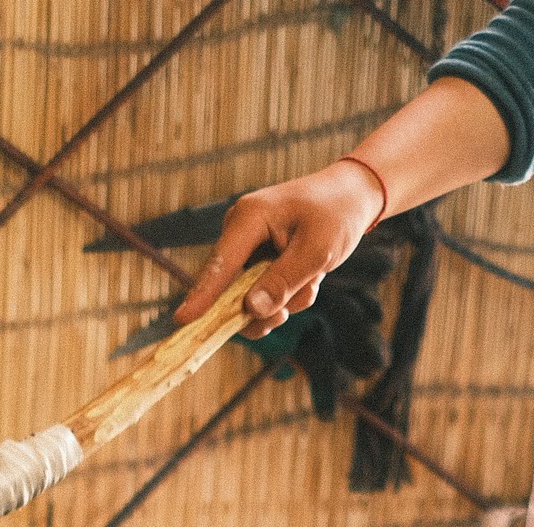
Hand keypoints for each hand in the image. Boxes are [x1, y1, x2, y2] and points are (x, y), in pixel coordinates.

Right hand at [173, 161, 386, 338]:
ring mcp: (247, 249)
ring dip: (286, 300)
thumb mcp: (316, 251)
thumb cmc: (335, 215)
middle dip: (265, 306)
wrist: (351, 198)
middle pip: (232, 290)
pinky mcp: (258, 261)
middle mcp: (239, 233)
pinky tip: (310, 276)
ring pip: (254, 298)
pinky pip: (267, 294)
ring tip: (312, 279)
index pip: (219, 266)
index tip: (182, 321)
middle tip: (286, 315)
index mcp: (248, 219)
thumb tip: (250, 310)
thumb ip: (283, 281)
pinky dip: (291, 294)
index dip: (202, 297)